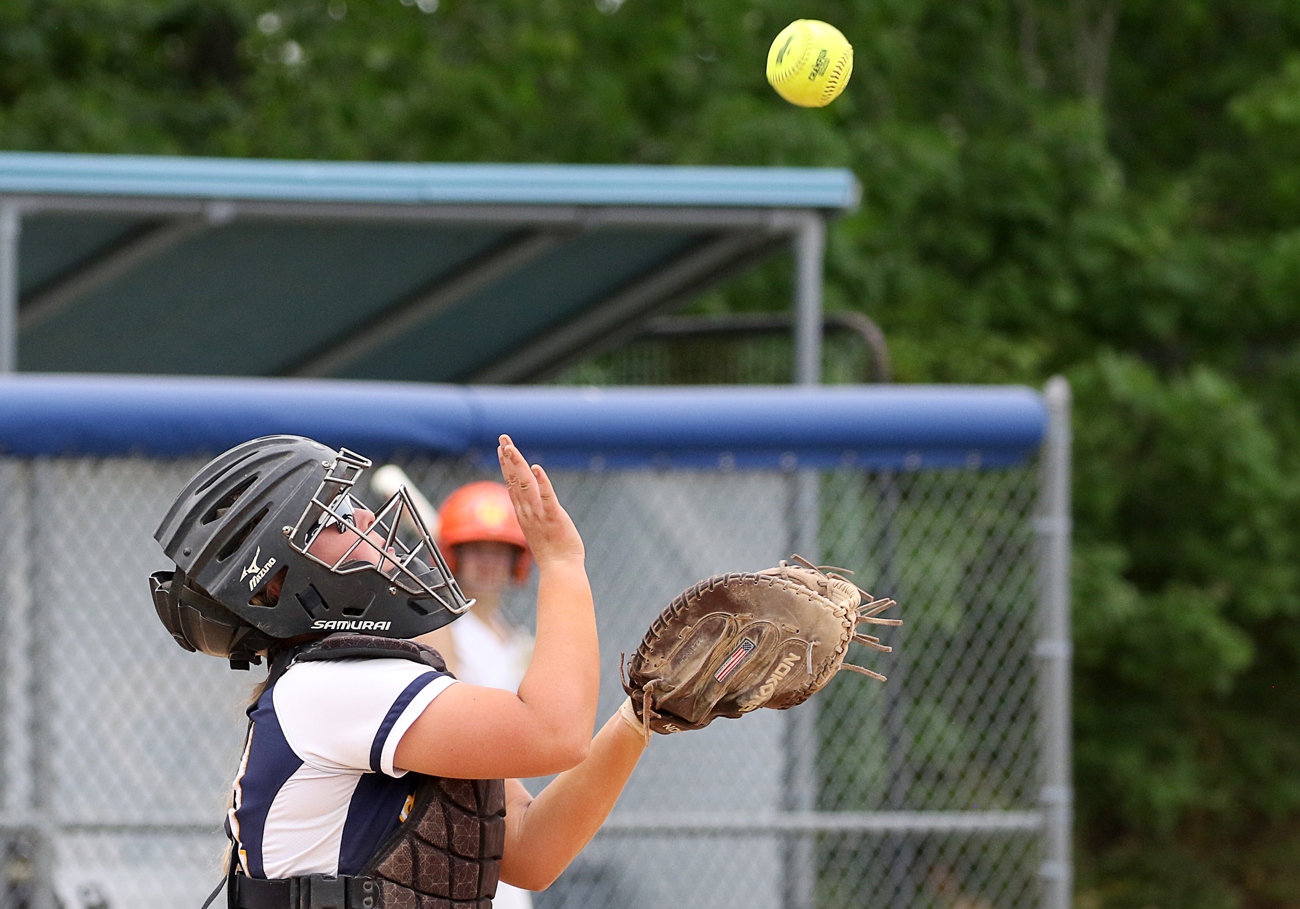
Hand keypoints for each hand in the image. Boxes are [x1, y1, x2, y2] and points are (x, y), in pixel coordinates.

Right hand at [497, 434, 584, 566]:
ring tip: (511, 448)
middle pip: (514, 480)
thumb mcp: (538, 528)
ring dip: (518, 465)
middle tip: (503, 439)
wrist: (560, 569)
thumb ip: (534, 513)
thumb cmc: (553, 551)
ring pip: (525, 485)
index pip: (512, 484)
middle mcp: (527, 512)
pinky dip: (541, 482)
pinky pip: (546, 497)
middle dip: (508, 458)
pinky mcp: (554, 518)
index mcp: (524, 513)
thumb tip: (533, 503)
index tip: (503, 449)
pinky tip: (537, 468)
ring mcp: (539, 514)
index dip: (507, 466)